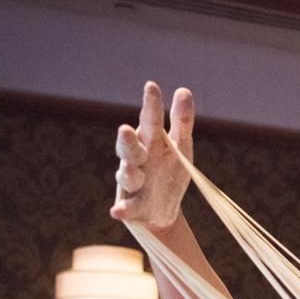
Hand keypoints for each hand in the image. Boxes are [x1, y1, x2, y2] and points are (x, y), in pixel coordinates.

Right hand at [110, 81, 194, 231]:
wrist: (164, 208)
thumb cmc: (170, 171)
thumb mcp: (181, 147)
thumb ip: (182, 121)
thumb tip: (183, 90)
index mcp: (150, 142)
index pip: (150, 121)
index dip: (151, 106)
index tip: (151, 86)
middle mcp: (137, 160)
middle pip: (130, 148)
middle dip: (127, 140)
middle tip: (126, 129)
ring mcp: (134, 184)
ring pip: (127, 176)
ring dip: (128, 172)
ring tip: (131, 170)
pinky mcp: (133, 207)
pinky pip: (126, 208)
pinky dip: (122, 209)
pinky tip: (117, 211)